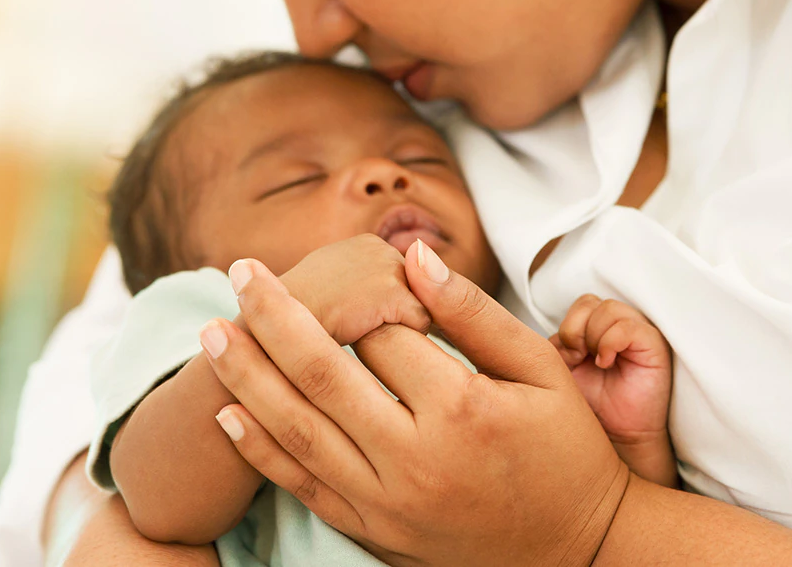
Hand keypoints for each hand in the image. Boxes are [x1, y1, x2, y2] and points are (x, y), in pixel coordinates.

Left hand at [202, 241, 629, 566]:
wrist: (578, 553)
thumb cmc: (565, 452)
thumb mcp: (543, 372)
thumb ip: (475, 314)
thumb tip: (414, 255)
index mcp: (462, 410)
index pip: (385, 336)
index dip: (364, 297)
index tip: (348, 270)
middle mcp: (414, 458)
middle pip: (323, 374)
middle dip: (274, 318)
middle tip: (240, 272)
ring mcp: (387, 502)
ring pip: (298, 430)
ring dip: (248, 378)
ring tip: (212, 333)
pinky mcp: (373, 531)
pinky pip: (303, 487)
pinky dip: (260, 451)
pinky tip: (227, 412)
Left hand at [552, 295, 674, 486]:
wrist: (614, 438)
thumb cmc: (589, 407)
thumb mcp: (559, 371)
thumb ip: (552, 347)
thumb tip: (538, 333)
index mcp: (596, 329)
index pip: (579, 305)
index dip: (567, 327)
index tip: (567, 357)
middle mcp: (617, 327)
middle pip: (589, 302)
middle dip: (576, 330)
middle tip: (578, 358)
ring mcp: (637, 334)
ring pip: (608, 309)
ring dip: (593, 336)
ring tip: (596, 363)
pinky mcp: (653, 346)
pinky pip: (628, 326)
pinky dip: (610, 342)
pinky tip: (606, 363)